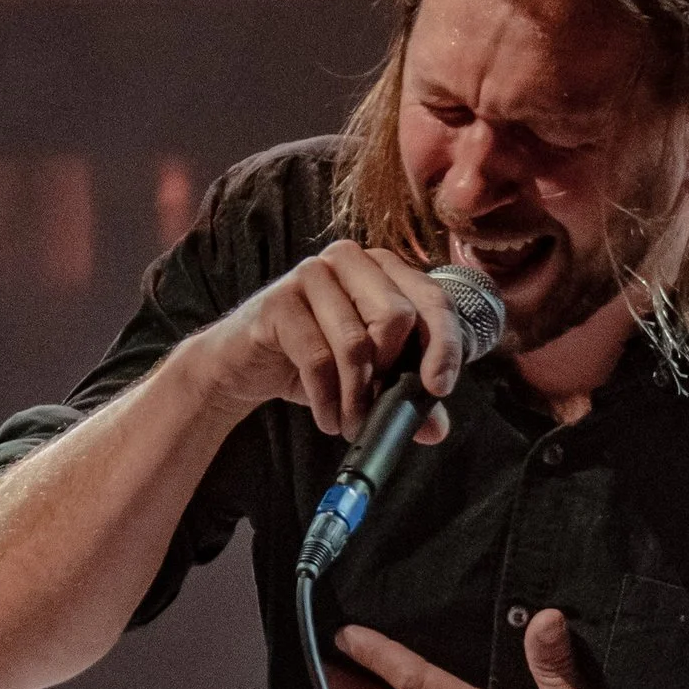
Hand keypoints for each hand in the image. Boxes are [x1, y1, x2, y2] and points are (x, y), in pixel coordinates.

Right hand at [198, 242, 471, 442]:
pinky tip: (327, 418)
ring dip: (356, 398)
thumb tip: (436, 428)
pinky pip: (317, 358)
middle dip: (391, 375)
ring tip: (351, 424)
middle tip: (378, 408)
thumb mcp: (367, 378)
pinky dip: (326, 400)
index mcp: (384, 269)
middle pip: (397, 316)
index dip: (444, 346)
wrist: (244, 364)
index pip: (432, 300)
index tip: (440, 388)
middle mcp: (351, 261)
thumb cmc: (311, 360)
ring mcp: (312, 275)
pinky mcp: (279, 301)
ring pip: (356, 342)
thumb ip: (405, 395)